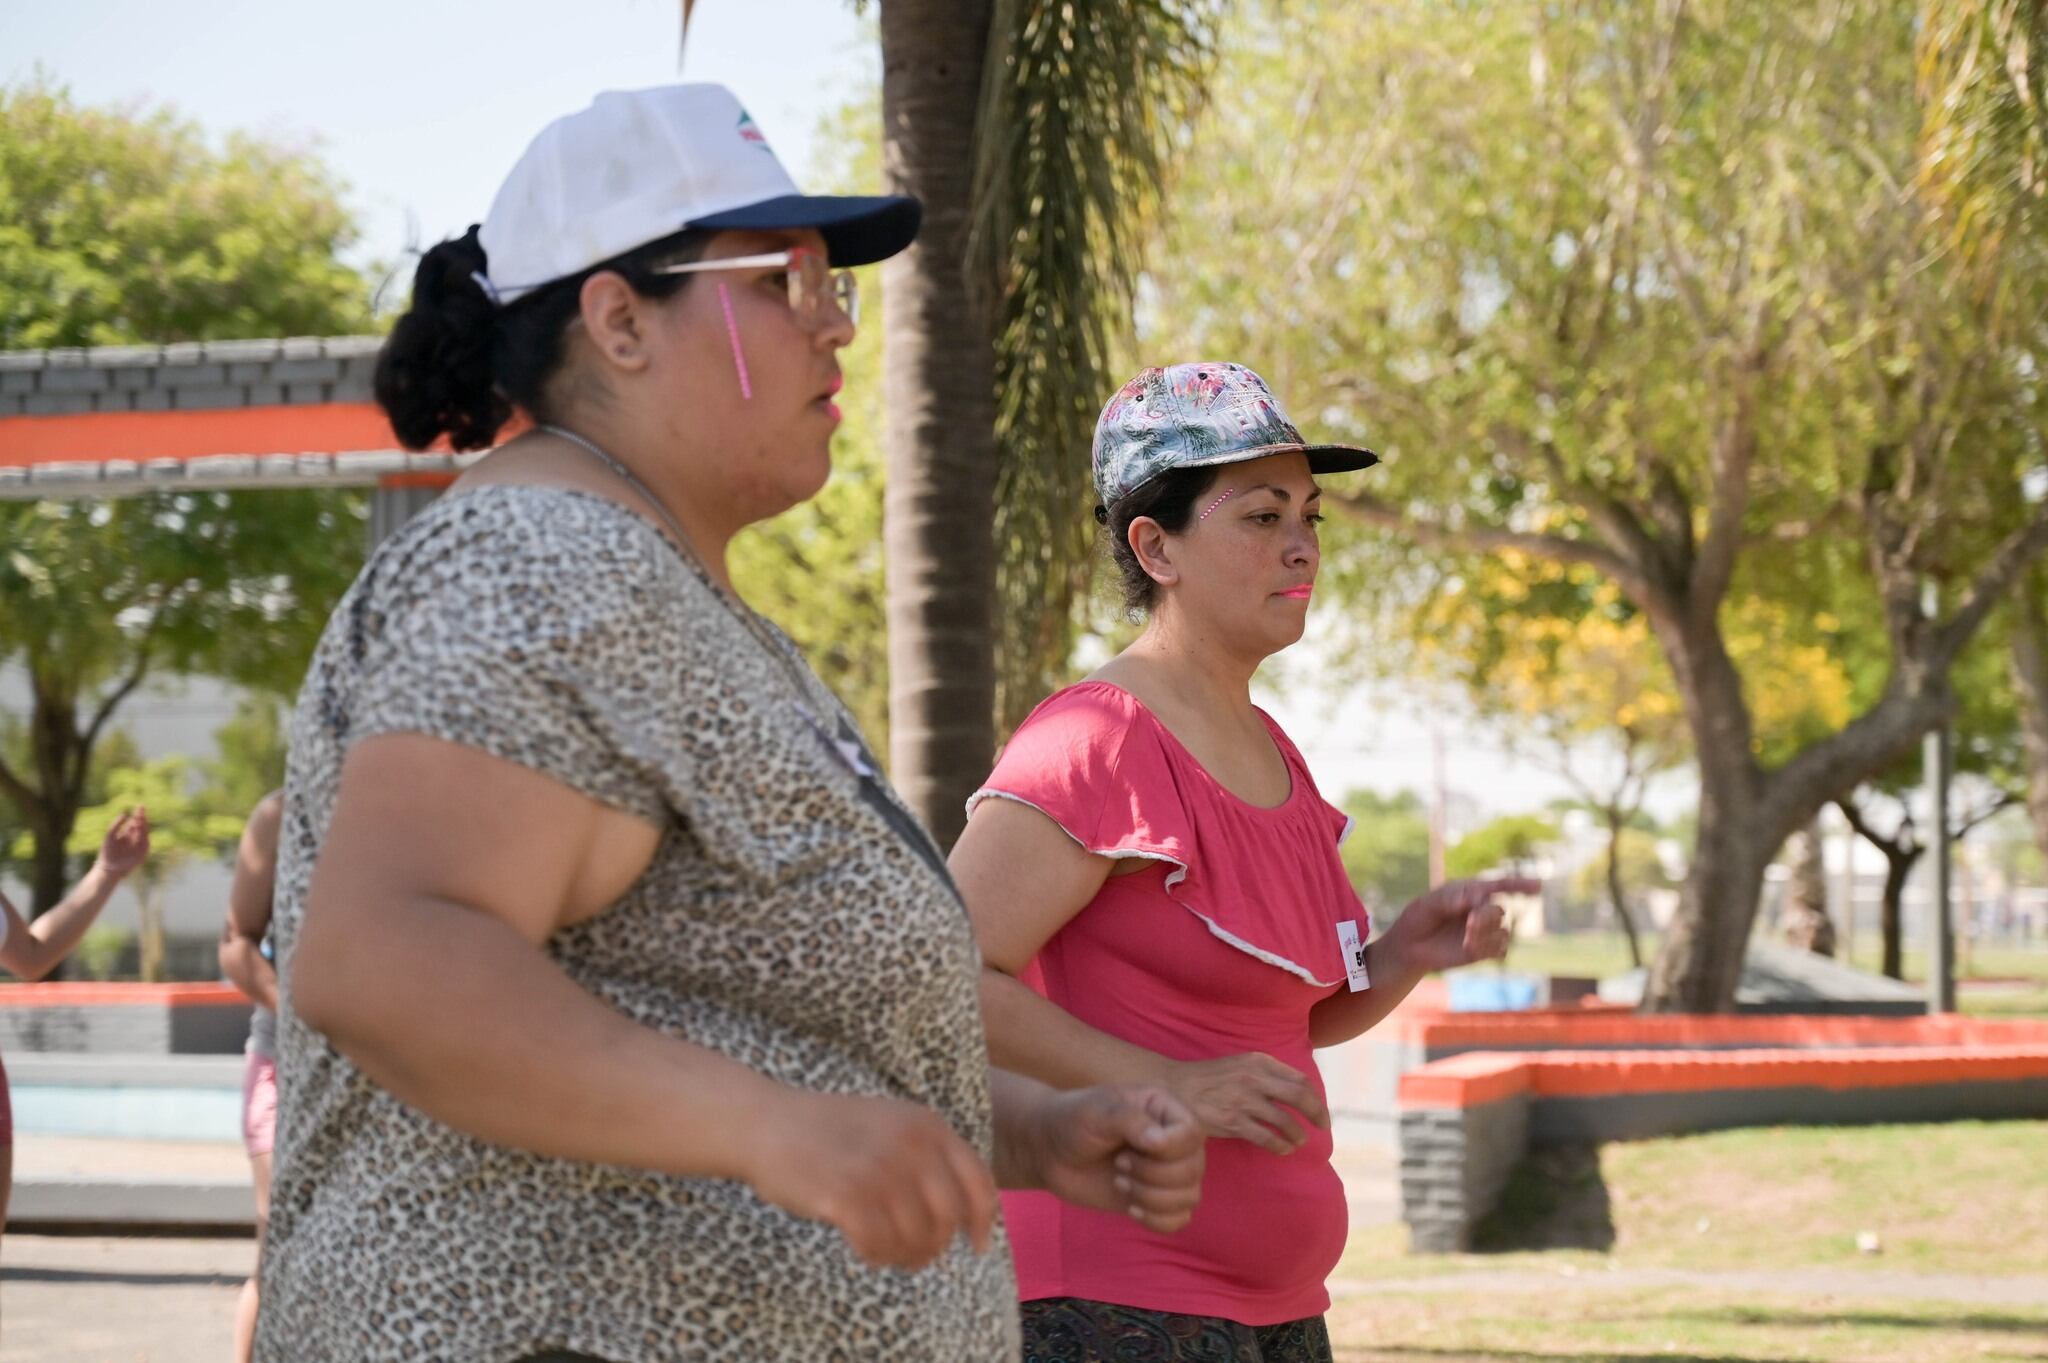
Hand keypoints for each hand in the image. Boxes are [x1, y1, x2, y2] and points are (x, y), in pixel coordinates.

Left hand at [95, 807, 150, 880]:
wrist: (109, 867)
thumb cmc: (107, 852)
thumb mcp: (110, 835)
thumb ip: (116, 824)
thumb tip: (125, 813)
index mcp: (128, 833)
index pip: (135, 821)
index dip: (138, 814)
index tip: (140, 806)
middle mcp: (135, 838)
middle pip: (141, 825)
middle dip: (142, 817)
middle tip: (142, 809)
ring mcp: (139, 845)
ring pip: (144, 832)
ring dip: (143, 825)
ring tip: (139, 818)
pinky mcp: (143, 852)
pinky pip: (145, 841)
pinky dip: (144, 835)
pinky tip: (140, 828)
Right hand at [742, 1090, 997, 1270]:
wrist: (767, 1123)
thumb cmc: (830, 1132)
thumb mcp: (892, 1126)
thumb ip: (930, 1157)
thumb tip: (966, 1216)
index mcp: (928, 1125)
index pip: (978, 1183)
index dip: (982, 1221)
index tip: (975, 1245)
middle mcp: (911, 1144)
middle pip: (948, 1219)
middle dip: (934, 1245)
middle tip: (915, 1256)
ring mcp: (880, 1170)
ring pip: (915, 1238)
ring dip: (902, 1254)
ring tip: (883, 1250)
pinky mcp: (848, 1196)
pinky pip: (879, 1246)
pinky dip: (874, 1255)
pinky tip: (862, 1248)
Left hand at [1034, 1084, 1203, 1232]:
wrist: (1050, 1152)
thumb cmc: (1073, 1122)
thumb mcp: (1097, 1112)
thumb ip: (1130, 1121)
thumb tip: (1159, 1142)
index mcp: (1164, 1109)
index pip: (1193, 1132)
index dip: (1171, 1148)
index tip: (1133, 1148)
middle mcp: (1173, 1140)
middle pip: (1193, 1168)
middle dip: (1153, 1174)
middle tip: (1119, 1164)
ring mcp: (1168, 1171)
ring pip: (1190, 1197)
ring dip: (1152, 1197)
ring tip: (1120, 1182)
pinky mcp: (1157, 1199)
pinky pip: (1178, 1220)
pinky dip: (1157, 1220)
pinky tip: (1130, 1208)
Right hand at [1161, 1052, 1328, 1155]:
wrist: (1175, 1088)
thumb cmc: (1210, 1078)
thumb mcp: (1241, 1064)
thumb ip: (1267, 1073)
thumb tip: (1299, 1091)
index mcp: (1259, 1061)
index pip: (1300, 1079)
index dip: (1315, 1097)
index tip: (1319, 1111)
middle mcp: (1255, 1078)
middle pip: (1300, 1097)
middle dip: (1318, 1114)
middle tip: (1323, 1126)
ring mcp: (1245, 1101)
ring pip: (1287, 1121)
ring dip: (1298, 1135)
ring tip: (1299, 1141)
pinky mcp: (1234, 1122)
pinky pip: (1268, 1138)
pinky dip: (1281, 1146)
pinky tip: (1283, 1149)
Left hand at [1389, 877, 1536, 972]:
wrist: (1410, 946)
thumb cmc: (1419, 918)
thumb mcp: (1428, 903)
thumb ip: (1450, 899)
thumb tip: (1475, 897)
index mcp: (1473, 891)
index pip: (1502, 884)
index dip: (1522, 884)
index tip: (1539, 886)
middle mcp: (1483, 909)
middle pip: (1499, 910)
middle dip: (1486, 917)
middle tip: (1470, 924)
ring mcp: (1486, 931)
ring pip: (1502, 931)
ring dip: (1486, 935)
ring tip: (1466, 940)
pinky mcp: (1484, 950)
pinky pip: (1500, 949)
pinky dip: (1489, 949)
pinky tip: (1471, 949)